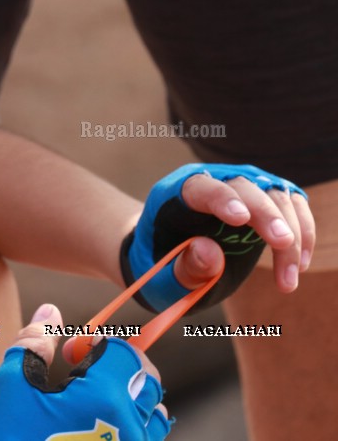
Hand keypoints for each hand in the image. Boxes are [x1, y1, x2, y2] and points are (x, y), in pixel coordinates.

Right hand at [0, 304, 170, 439]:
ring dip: (132, 393)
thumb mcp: (14, 383)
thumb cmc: (8, 433)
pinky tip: (102, 420)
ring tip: (98, 395)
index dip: (97, 343)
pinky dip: (135, 422)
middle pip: (147, 378)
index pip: (123, 353)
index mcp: (102, 397)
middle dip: (119, 364)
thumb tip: (51, 311)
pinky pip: (148, 438)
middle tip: (85, 367)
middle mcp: (127, 425)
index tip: (71, 352)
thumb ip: (34, 341)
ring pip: (155, 411)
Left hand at [124, 164, 314, 313]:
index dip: (221, 199)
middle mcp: (212, 181)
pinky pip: (292, 206)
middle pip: (245, 188)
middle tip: (283, 244)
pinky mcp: (264, 200)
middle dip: (266, 215)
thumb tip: (210, 252)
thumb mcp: (159, 277)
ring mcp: (240, 187)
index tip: (241, 219)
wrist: (165, 256)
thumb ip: (180, 268)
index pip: (201, 188)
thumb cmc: (158, 266)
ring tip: (291, 278)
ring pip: (275, 196)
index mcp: (174, 193)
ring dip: (291, 235)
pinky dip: (302, 233)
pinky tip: (300, 265)